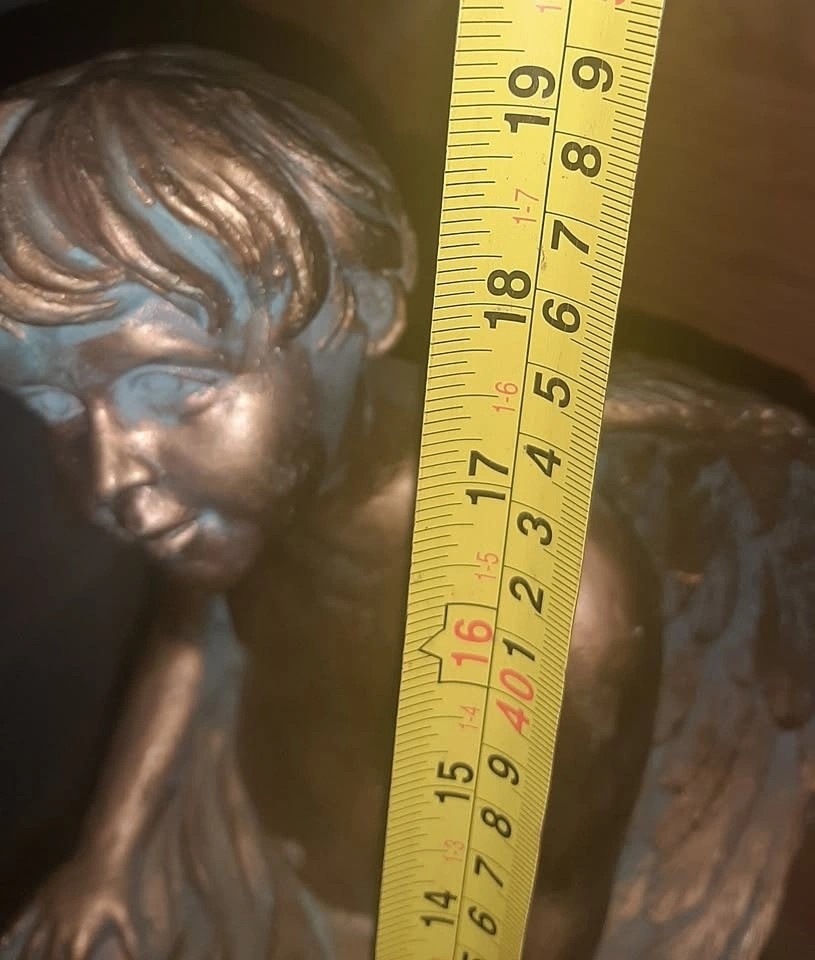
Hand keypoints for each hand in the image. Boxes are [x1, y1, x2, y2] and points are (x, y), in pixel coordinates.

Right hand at [14, 855, 137, 959]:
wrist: (104, 851)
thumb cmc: (116, 883)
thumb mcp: (124, 913)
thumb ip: (128, 941)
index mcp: (81, 931)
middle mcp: (60, 924)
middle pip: (48, 957)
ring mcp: (48, 910)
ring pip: (31, 942)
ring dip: (26, 957)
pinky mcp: (42, 896)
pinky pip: (22, 916)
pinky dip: (13, 930)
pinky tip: (6, 941)